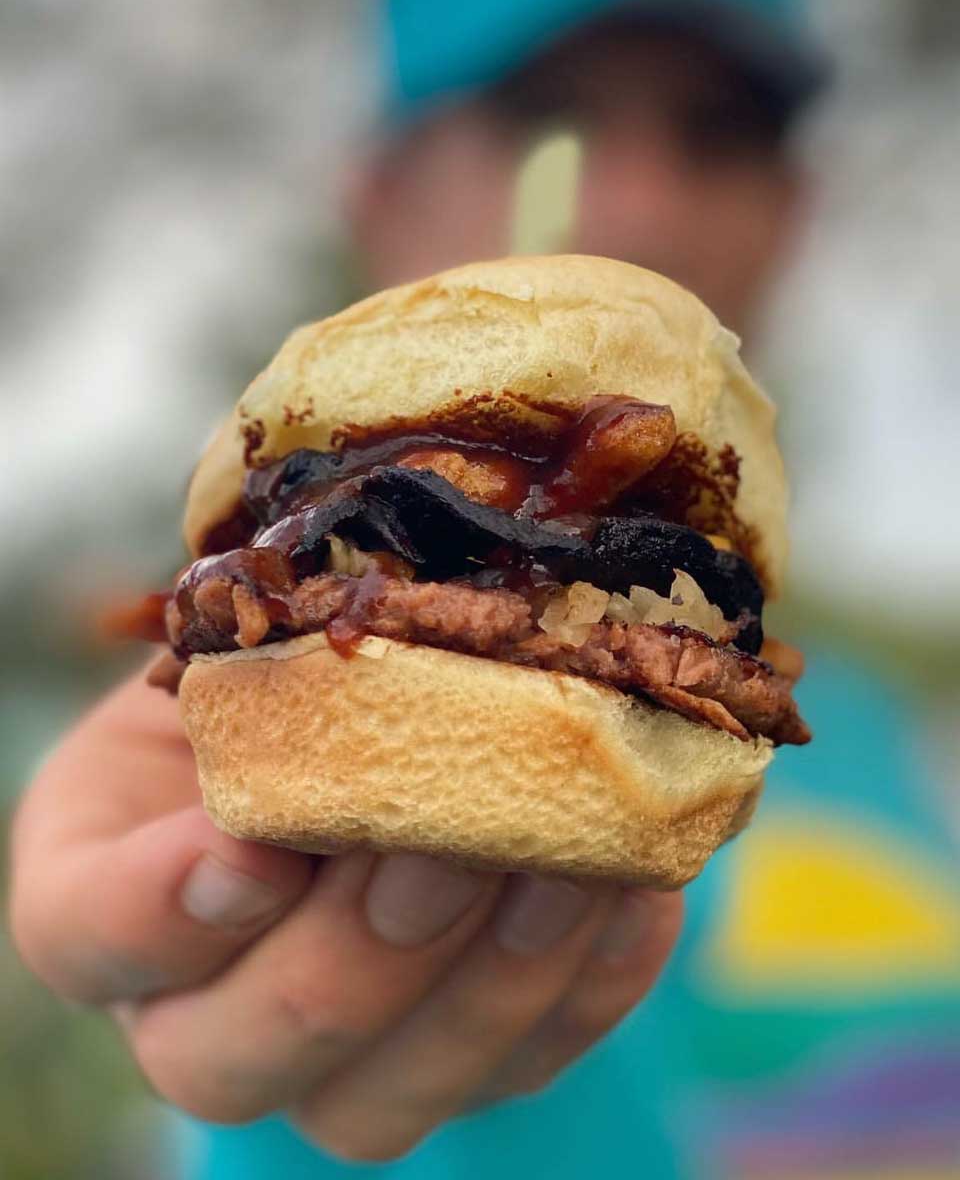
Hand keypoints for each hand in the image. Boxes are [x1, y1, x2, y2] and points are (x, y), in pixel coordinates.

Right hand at [9, 661, 681, 1161]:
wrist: (370, 728)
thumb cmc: (291, 673)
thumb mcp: (252, 646)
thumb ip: (271, 670)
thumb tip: (382, 653)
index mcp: (109, 889)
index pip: (85, 933)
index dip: (163, 910)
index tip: (251, 846)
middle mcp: (202, 1006)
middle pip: (231, 1056)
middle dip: (351, 958)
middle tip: (440, 853)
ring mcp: (333, 1058)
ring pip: (381, 1105)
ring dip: (487, 984)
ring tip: (565, 867)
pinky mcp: (456, 1064)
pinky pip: (516, 1069)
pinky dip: (584, 985)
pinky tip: (629, 892)